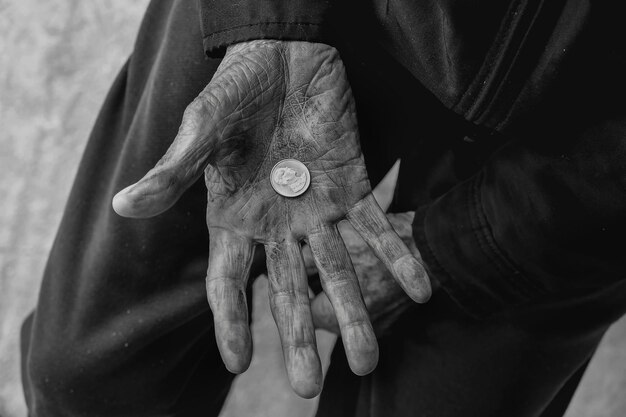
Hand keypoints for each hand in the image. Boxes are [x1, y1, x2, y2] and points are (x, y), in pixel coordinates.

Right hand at [112, 40, 430, 396]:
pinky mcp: (354, 186)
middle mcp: (277, 224)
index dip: (231, 321)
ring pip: (339, 270)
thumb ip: (173, 171)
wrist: (284, 53)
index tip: (239, 362)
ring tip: (370, 360)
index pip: (228, 281)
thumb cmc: (236, 87)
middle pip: (288, 290)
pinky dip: (399, 257)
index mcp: (234, 216)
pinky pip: (379, 228)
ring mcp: (317, 209)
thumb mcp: (202, 127)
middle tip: (309, 386)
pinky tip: (420, 291)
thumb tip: (122, 206)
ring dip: (356, 313)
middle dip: (299, 336)